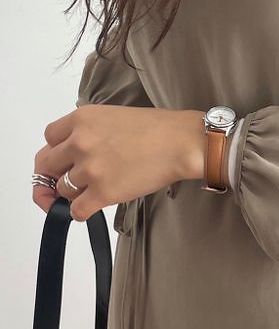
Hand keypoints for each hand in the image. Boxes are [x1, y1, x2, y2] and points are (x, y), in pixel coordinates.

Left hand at [33, 105, 205, 220]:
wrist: (181, 144)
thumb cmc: (157, 128)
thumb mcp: (113, 116)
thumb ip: (89, 130)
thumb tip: (76, 153)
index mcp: (81, 119)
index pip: (49, 138)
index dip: (55, 151)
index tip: (63, 161)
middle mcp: (79, 142)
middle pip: (46, 165)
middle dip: (53, 175)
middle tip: (63, 184)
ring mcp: (90, 169)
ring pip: (62, 189)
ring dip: (74, 193)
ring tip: (94, 190)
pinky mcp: (103, 193)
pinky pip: (76, 211)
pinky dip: (80, 213)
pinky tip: (91, 208)